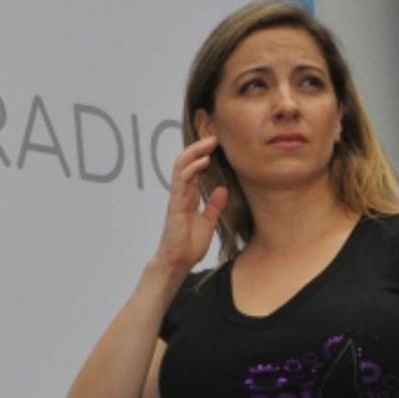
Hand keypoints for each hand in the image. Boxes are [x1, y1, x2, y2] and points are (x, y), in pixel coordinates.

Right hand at [153, 136, 228, 270]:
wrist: (178, 261)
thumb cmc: (189, 244)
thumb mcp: (208, 222)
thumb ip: (213, 205)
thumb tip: (222, 189)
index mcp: (189, 197)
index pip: (194, 169)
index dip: (203, 155)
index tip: (217, 144)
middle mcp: (181, 193)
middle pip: (186, 163)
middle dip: (199, 148)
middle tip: (214, 137)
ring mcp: (177, 197)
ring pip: (181, 167)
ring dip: (195, 152)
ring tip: (209, 142)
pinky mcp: (176, 204)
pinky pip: (181, 181)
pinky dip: (192, 168)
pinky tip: (203, 161)